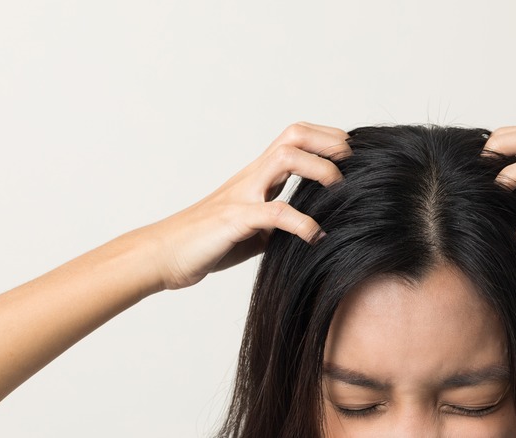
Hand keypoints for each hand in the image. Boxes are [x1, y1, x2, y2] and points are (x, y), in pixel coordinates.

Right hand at [146, 122, 350, 289]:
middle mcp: (251, 178)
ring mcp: (242, 195)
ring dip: (319, 168)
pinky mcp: (235, 220)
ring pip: (285, 158)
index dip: (326, 138)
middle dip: (328, 142)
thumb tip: (310, 230)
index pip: (295, 138)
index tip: (351, 155)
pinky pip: (275, 213)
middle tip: (352, 162)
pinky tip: (316, 236)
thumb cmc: (206, 242)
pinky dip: (302, 223)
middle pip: (293, 135)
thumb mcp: (253, 230)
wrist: (163, 254)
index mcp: (257, 177)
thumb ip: (278, 223)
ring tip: (338, 189)